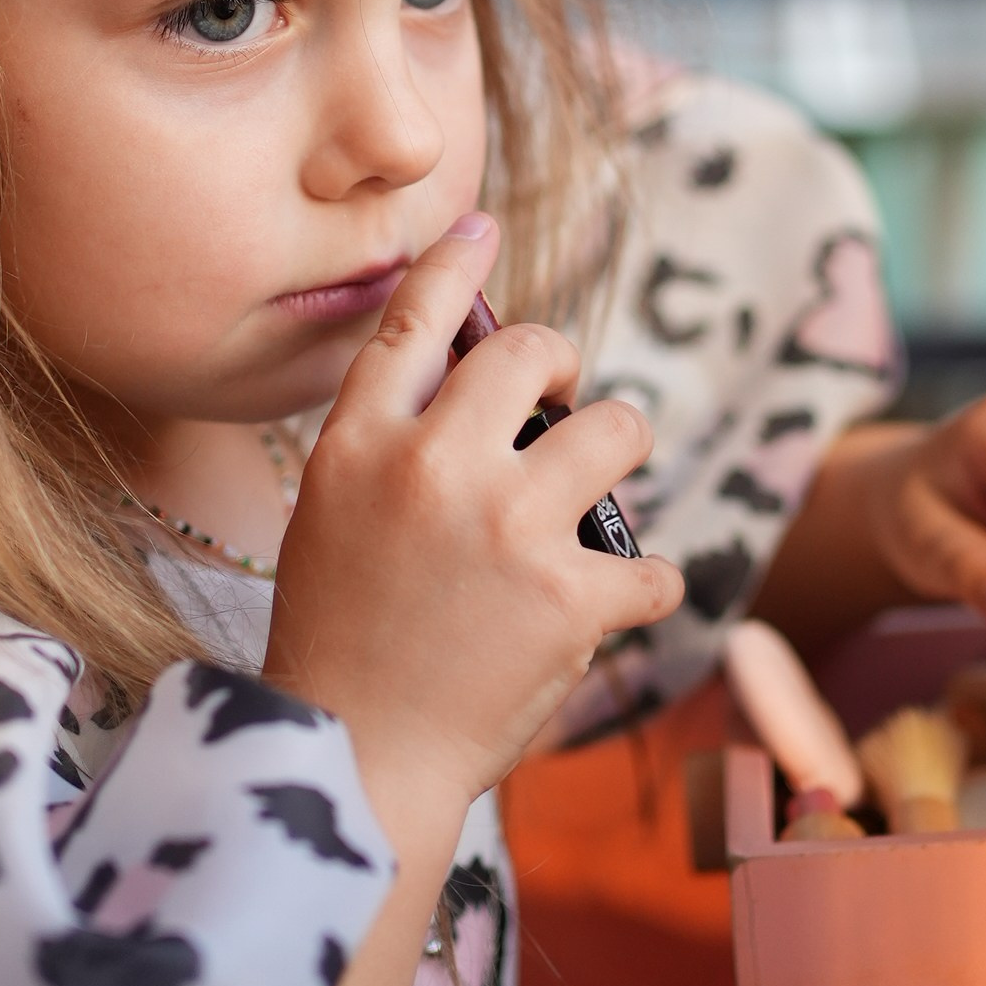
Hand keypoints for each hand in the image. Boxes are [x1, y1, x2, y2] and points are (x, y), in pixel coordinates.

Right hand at [264, 213, 681, 843]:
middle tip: (568, 407)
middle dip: (566, 367)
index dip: (457, 264)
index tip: (485, 227)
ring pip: (618, 429)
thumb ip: (392, 443)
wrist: (356, 758)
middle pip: (533, 351)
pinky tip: (616, 605)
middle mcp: (432, 467)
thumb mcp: (331, 519)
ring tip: (597, 501)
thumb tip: (482, 379)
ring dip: (620, 456)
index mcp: (358, 447)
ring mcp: (508, 526)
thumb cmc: (343, 641)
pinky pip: (654, 561)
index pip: (414, 322)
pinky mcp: (571, 595)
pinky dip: (645, 586)